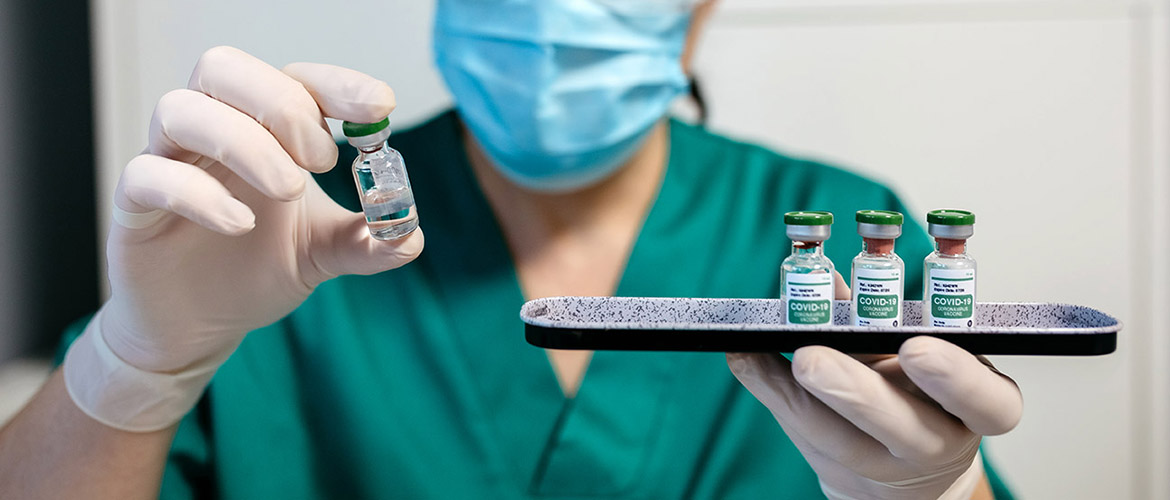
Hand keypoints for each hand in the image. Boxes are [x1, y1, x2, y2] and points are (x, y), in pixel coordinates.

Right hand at [97, 46, 422, 374]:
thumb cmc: (255, 268)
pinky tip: (242, 224)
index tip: (380, 107)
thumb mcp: (323, 252)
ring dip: (244, 141)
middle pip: (225, 69)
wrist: (198, 326)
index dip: (337, 84)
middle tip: (323, 158)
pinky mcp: (134, 204)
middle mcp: (213, 131)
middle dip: (283, 104)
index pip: (294, 80)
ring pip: (180, 108)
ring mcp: (168, 161)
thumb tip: (411, 236)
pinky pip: (148, 174)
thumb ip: (366, 241)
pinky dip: (199, 193)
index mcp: (263, 129)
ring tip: (290, 189)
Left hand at [727, 272, 1021, 498]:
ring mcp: (889, 465)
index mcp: (979, 408)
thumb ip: (879, 314)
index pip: (988, 401)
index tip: (914, 349)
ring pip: (845, 444)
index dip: (955, 379)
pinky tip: (746, 358)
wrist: (905, 471)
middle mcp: (939, 443)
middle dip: (855, 392)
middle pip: (905, 429)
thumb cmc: (918, 393)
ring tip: (763, 354)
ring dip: (798, 397)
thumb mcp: (919, 350)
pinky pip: (802, 435)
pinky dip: (769, 390)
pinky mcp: (842, 473)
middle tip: (810, 358)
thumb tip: (831, 277)